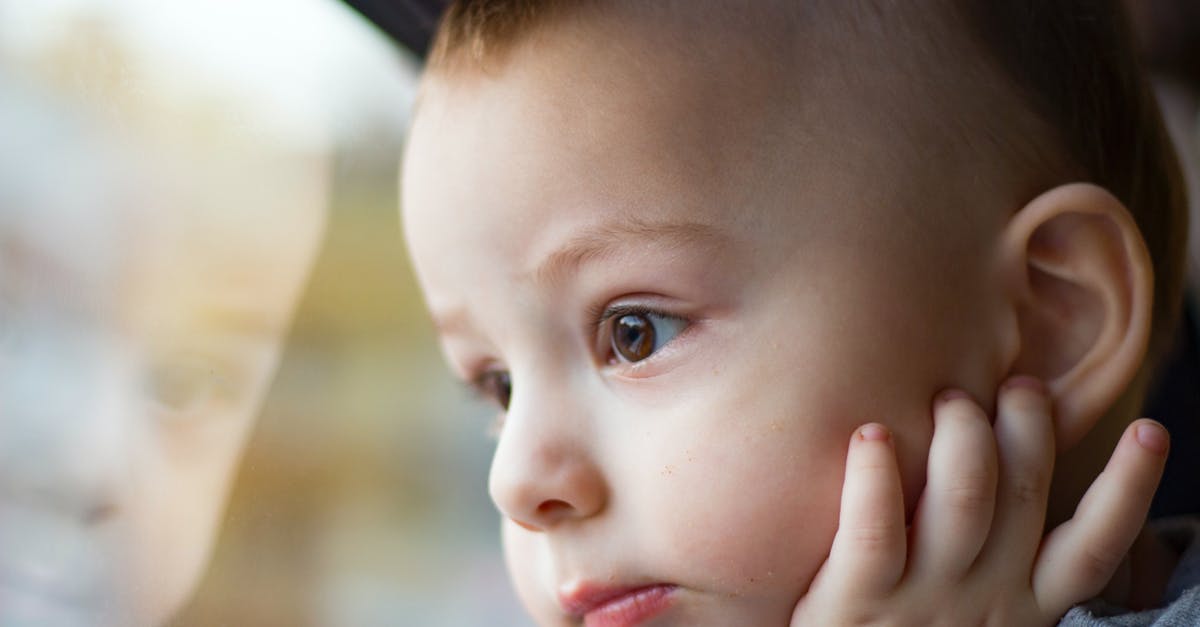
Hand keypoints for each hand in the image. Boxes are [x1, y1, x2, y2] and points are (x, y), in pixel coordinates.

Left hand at [790, 376, 1169, 626]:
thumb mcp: (973, 611)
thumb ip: (993, 555)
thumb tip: (1007, 471)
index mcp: (1022, 608)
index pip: (1094, 547)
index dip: (1129, 488)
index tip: (1152, 432)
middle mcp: (983, 602)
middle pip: (1022, 496)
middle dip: (1028, 425)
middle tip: (1016, 384)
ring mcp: (920, 602)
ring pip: (963, 497)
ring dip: (963, 432)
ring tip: (949, 396)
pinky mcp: (855, 601)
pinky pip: (873, 527)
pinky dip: (874, 473)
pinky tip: (871, 433)